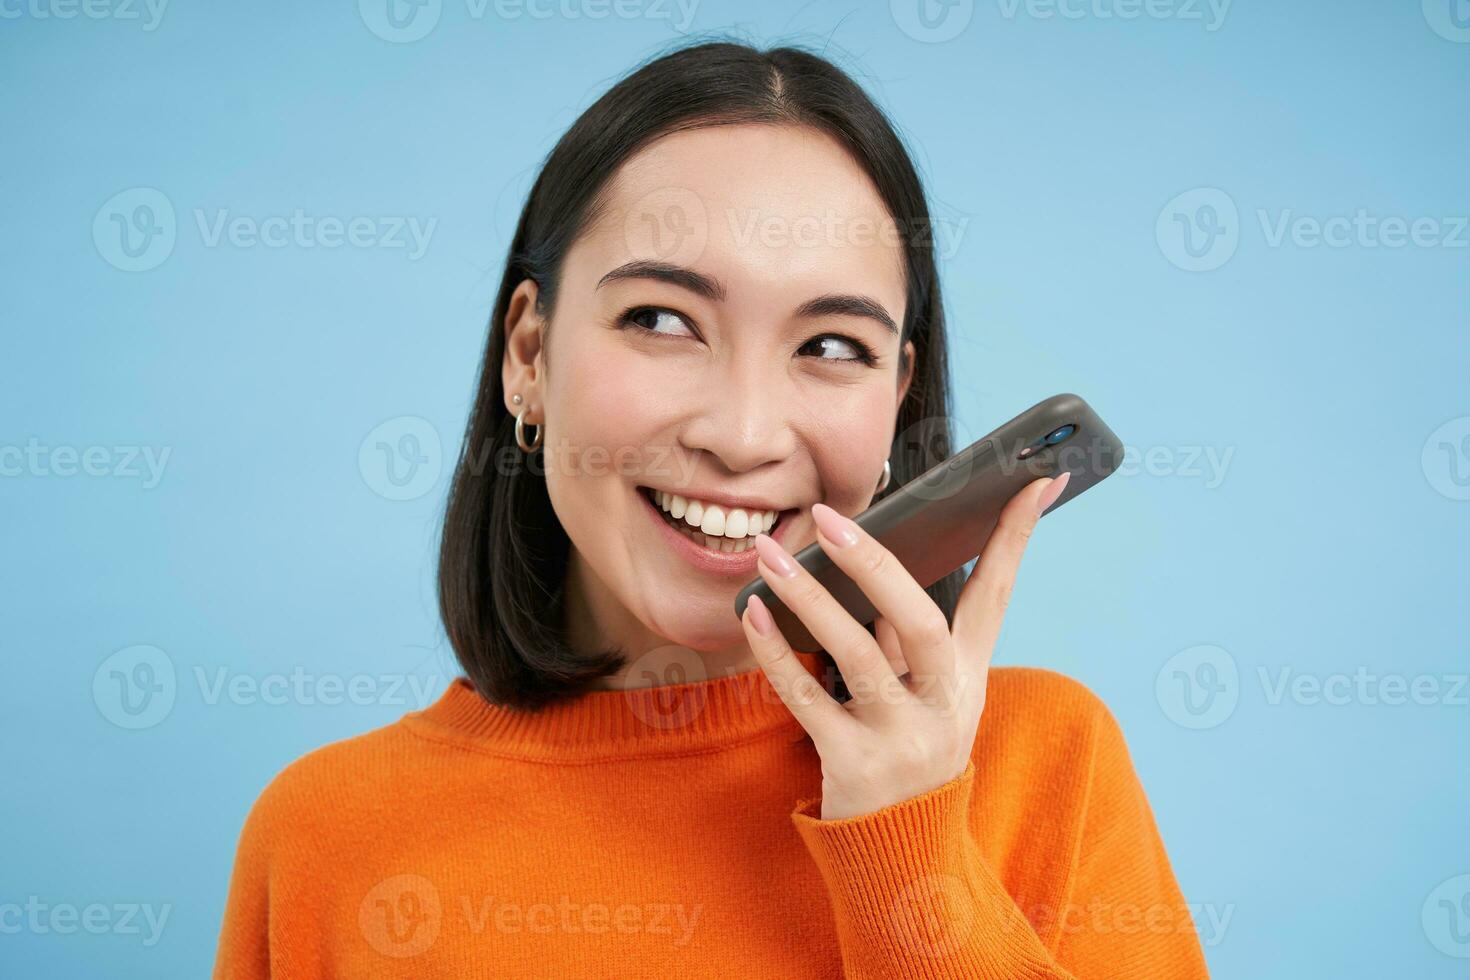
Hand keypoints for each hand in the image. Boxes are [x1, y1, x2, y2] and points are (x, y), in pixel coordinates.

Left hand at [740, 472, 1070, 819]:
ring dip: (809, 598)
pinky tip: (752, 615)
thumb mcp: (923, 696)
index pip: (998, 593)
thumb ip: (900, 638)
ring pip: (859, 655)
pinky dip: (777, 655)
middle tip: (829, 516)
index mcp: (969, 676)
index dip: (1016, 537)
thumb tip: (865, 568)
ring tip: (767, 554)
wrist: (901, 853)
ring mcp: (902, 738)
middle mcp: (945, 705)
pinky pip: (808, 700)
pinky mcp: (855, 766)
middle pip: (922, 622)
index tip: (1035, 478)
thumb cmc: (906, 750)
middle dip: (877, 565)